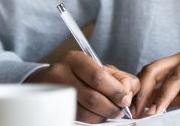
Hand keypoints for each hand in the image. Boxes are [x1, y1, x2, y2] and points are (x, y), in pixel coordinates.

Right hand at [24, 50, 138, 122]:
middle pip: (92, 97)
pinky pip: (78, 118)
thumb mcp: (100, 67)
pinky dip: (93, 119)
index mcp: (75, 59)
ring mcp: (56, 92)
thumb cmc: (81, 73)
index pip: (98, 76)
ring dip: (103, 116)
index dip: (115, 91)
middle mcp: (61, 74)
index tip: (125, 98)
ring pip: (85, 112)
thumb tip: (129, 92)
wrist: (50, 80)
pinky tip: (99, 115)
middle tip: (120, 110)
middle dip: (111, 106)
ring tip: (111, 112)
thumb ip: (119, 77)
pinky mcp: (55, 107)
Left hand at [133, 47, 179, 116]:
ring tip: (155, 113)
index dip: (139, 90)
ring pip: (173, 76)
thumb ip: (178, 96)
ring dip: (162, 96)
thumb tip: (155, 109)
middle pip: (154, 69)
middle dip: (143, 91)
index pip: (150, 72)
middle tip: (137, 112)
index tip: (132, 110)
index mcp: (179, 61)